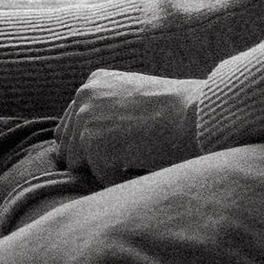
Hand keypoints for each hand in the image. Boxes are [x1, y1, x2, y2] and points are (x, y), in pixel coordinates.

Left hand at [56, 68, 199, 182]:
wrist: (196, 114)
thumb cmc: (178, 111)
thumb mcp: (136, 99)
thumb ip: (110, 113)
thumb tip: (89, 146)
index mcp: (94, 83)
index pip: (70, 126)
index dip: (90, 147)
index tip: (115, 153)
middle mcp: (84, 95)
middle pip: (67, 146)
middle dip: (91, 160)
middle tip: (125, 161)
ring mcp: (86, 118)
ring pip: (77, 165)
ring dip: (103, 170)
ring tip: (134, 161)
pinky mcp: (93, 143)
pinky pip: (98, 177)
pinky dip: (118, 180)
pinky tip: (141, 166)